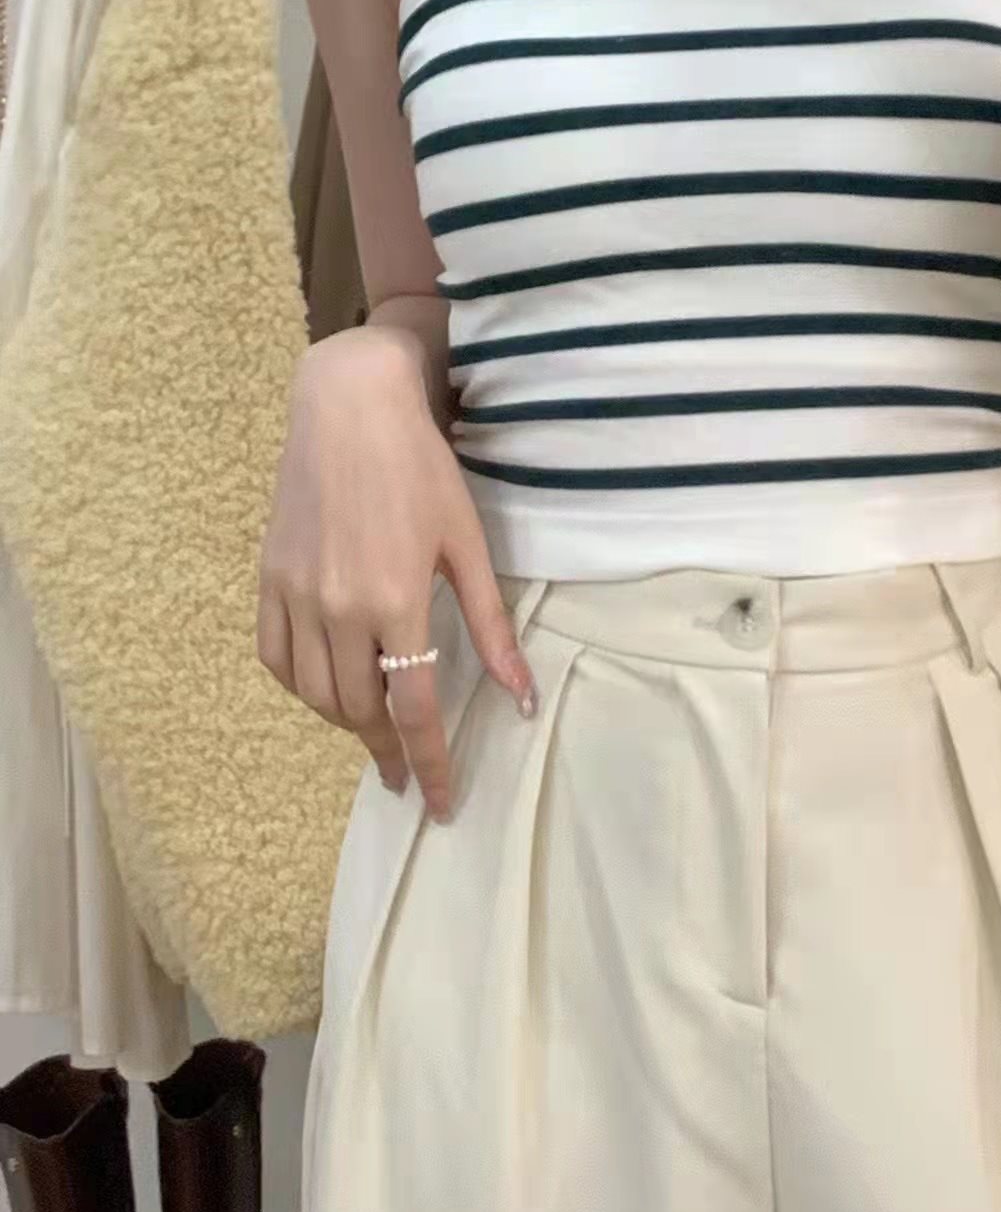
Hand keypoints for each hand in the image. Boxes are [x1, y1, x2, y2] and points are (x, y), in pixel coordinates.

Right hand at [257, 331, 536, 822]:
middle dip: (387, 750)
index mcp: (394, 602)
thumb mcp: (468, 546)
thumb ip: (490, 628)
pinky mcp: (268, 579)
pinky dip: (300, 686)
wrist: (348, 408)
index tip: (441, 803)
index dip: (431, 763)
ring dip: (346, 722)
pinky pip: (275, 657)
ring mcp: (295, 595)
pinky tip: (326, 688)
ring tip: (375, 730)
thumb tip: (520, 698)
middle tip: (409, 773)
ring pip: (312, 692)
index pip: (413, 709)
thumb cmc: (421, 470)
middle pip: (359, 710)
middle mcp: (336, 609)